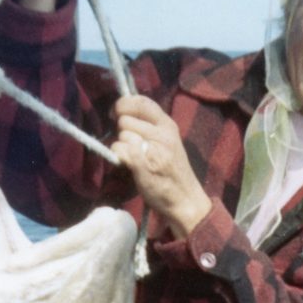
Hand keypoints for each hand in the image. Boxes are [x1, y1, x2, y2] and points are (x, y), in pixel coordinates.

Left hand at [111, 95, 211, 238]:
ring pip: (121, 135)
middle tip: (132, 146)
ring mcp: (153, 149)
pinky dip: (118, 157)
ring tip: (134, 159)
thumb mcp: (169, 141)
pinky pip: (119, 150)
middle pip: (125, 119)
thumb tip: (124, 113)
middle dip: (122, 131)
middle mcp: (162, 134)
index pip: (141, 101)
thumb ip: (151, 127)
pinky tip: (127, 164)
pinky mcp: (143, 165)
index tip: (117, 113)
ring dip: (121, 146)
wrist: (185, 200)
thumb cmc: (173, 173)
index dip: (123, 104)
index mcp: (168, 125)